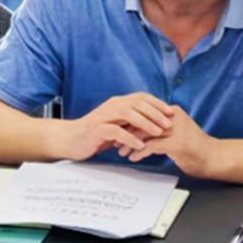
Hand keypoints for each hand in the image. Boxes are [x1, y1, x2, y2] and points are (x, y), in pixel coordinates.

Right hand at [59, 93, 173, 160]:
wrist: (71, 139)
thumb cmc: (96, 134)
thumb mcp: (116, 124)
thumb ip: (131, 121)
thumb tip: (154, 121)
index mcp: (118, 103)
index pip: (141, 97)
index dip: (157, 103)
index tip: (171, 111)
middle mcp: (112, 106)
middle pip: (137, 104)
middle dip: (155, 113)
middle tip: (169, 123)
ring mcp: (104, 116)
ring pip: (128, 114)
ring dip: (145, 123)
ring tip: (158, 132)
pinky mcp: (97, 129)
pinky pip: (116, 131)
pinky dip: (130, 137)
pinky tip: (140, 145)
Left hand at [123, 105, 217, 177]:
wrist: (214, 158)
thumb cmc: (195, 148)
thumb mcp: (178, 132)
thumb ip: (163, 128)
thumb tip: (143, 130)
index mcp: (173, 112)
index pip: (146, 113)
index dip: (130, 122)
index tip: (118, 131)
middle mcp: (173, 118)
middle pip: (143, 122)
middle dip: (126, 133)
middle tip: (115, 142)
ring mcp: (176, 130)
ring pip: (145, 134)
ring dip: (130, 144)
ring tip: (122, 152)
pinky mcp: (176, 144)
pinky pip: (151, 146)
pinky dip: (139, 152)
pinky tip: (134, 158)